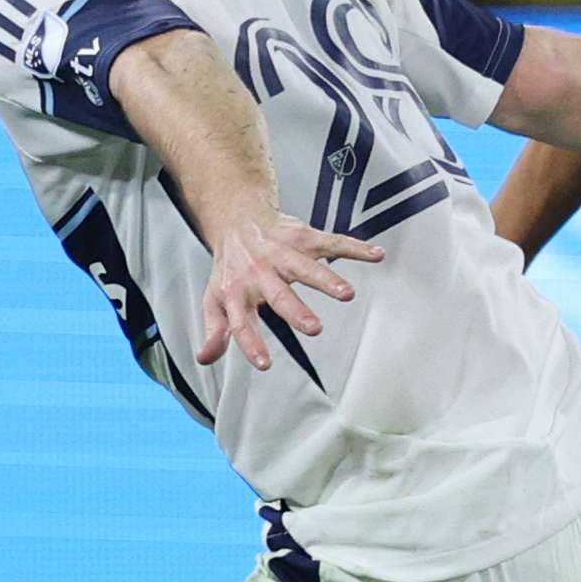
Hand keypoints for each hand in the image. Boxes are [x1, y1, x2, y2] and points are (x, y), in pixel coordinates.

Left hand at [196, 215, 382, 370]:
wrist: (237, 217)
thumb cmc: (231, 265)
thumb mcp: (214, 297)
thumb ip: (215, 329)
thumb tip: (205, 358)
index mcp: (238, 291)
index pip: (241, 322)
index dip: (251, 342)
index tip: (266, 364)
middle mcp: (260, 272)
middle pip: (278, 294)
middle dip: (296, 310)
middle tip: (315, 328)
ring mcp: (283, 253)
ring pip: (305, 266)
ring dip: (326, 278)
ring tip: (347, 294)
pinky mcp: (304, 236)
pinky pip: (331, 241)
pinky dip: (354, 247)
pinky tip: (374, 255)